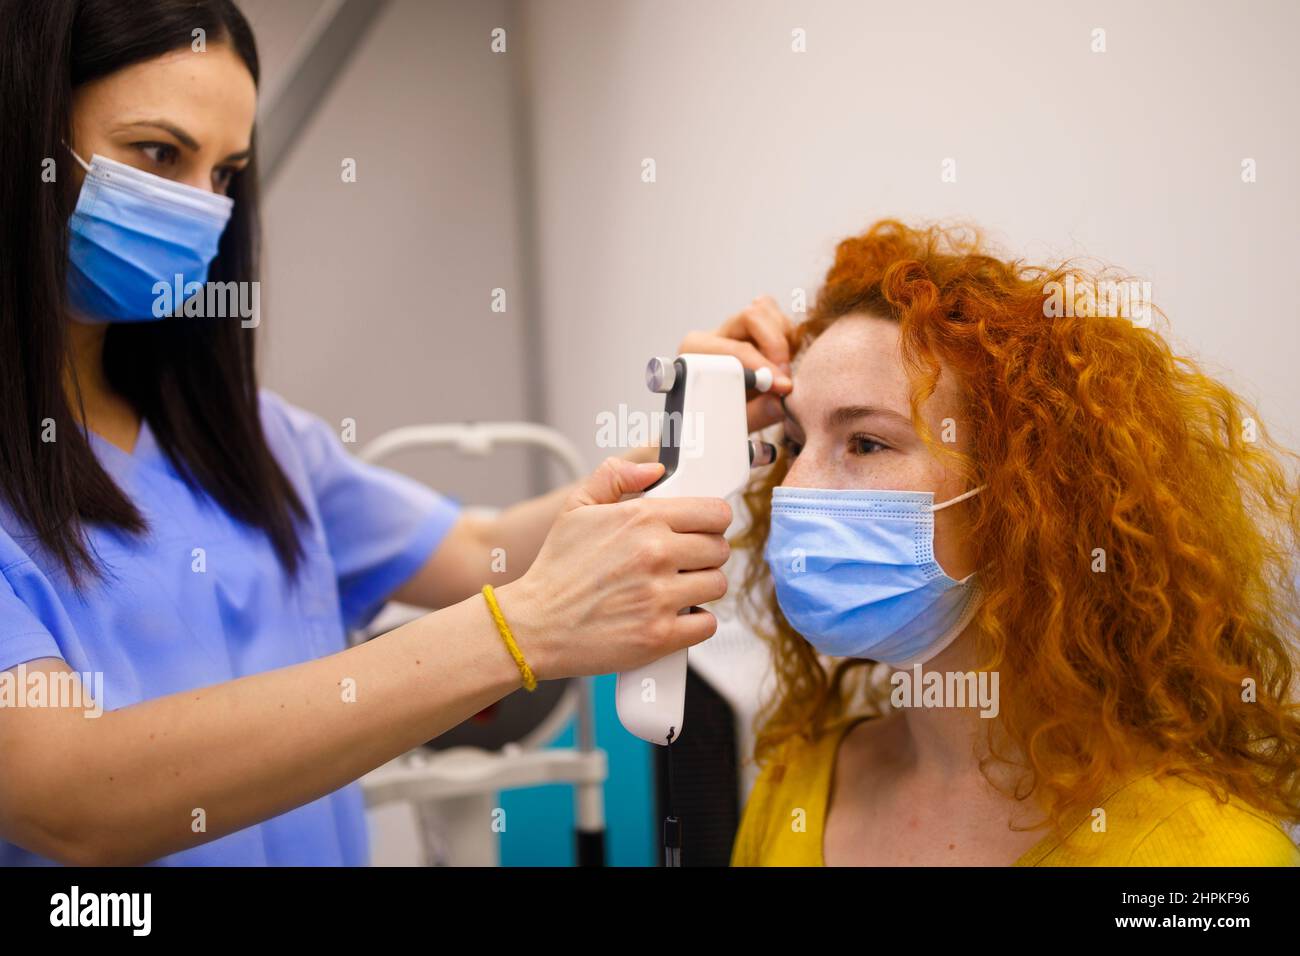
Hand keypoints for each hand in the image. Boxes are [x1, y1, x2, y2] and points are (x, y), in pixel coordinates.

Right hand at [500, 457, 731, 679]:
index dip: (711, 521)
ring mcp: (659, 596)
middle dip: (706, 554)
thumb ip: (614, 476)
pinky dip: (695, 622)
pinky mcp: (660, 635)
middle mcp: (655, 554)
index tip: (701, 530)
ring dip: (702, 588)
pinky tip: (675, 616)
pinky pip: (707, 624)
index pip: (714, 512)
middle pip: (720, 549)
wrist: (534, 625)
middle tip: (684, 563)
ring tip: (676, 589)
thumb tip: (655, 470)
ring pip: (717, 585)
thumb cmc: (556, 569)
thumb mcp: (575, 508)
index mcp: (641, 518)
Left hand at [678, 294, 795, 431]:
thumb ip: (756, 414)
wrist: (711, 416)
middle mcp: (715, 333)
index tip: (782, 386)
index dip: (763, 367)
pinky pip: (777, 319)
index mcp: (696, 350)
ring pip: (766, 311)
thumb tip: (781, 403)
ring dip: (783, 341)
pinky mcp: (754, 328)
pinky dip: (787, 338)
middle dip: (776, 347)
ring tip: (780, 371)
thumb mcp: (734, 422)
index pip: (737, 350)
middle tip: (784, 379)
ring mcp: (735, 327)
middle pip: (752, 316)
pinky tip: (780, 363)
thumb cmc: (718, 420)